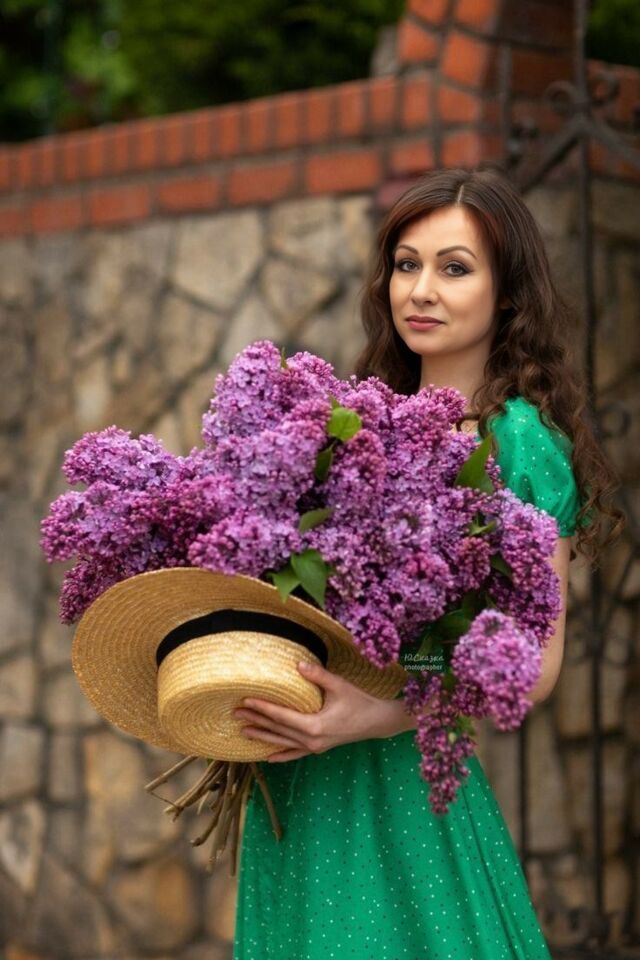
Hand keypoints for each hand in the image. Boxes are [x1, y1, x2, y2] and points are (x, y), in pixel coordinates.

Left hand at [232, 660, 412, 761]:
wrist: (377, 722)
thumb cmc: (360, 702)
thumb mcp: (339, 685)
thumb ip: (317, 675)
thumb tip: (297, 664)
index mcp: (314, 726)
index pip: (281, 716)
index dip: (263, 708)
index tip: (246, 701)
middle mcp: (311, 740)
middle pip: (278, 729)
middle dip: (256, 720)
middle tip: (235, 713)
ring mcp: (314, 747)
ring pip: (283, 742)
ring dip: (263, 736)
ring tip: (243, 731)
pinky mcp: (318, 748)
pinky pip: (295, 753)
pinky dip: (281, 755)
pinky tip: (268, 757)